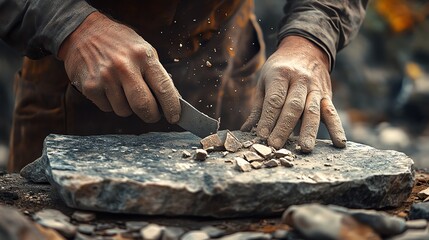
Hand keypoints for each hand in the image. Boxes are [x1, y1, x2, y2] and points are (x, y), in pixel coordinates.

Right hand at [58, 12, 180, 123]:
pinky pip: (108, 108)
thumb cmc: (120, 43)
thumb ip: (157, 74)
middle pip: (144, 106)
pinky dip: (111, 104)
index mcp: (143, 56)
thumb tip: (173, 100)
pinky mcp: (90, 87)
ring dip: (128, 108)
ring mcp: (105, 77)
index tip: (175, 117)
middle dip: (151, 115)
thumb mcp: (144, 49)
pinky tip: (109, 88)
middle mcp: (124, 66)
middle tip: (153, 115)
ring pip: (125, 111)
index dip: (172, 107)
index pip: (163, 88)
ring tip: (124, 91)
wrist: (83, 31)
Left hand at [241, 36, 345, 151]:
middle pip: (293, 106)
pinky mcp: (327, 96)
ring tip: (304, 148)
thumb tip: (246, 131)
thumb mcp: (264, 81)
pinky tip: (339, 143)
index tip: (261, 136)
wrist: (305, 49)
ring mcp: (316, 88)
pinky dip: (337, 128)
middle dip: (284, 128)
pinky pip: (332, 112)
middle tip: (276, 145)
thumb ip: (258, 107)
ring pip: (312, 111)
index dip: (268, 119)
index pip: (275, 100)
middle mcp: (300, 80)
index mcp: (281, 74)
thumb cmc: (279, 70)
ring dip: (309, 131)